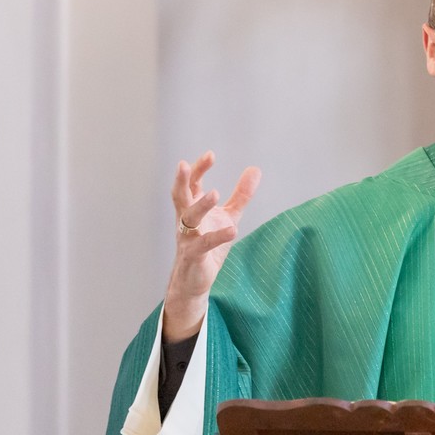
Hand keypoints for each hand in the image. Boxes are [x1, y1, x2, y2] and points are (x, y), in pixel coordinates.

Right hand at [163, 151, 260, 341]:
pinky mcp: (194, 256)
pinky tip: (232, 230)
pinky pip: (204, 245)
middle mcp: (186, 221)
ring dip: (201, 205)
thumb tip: (255, 169)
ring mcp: (188, 238)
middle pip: (180, 196)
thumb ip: (241, 195)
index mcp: (192, 209)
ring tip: (215, 193)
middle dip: (182, 181)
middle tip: (184, 164)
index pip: (191, 184)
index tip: (211, 155)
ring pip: (189, 218)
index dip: (198, 169)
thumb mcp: (228, 216)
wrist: (195, 280)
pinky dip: (217, 237)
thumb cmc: (209, 245)